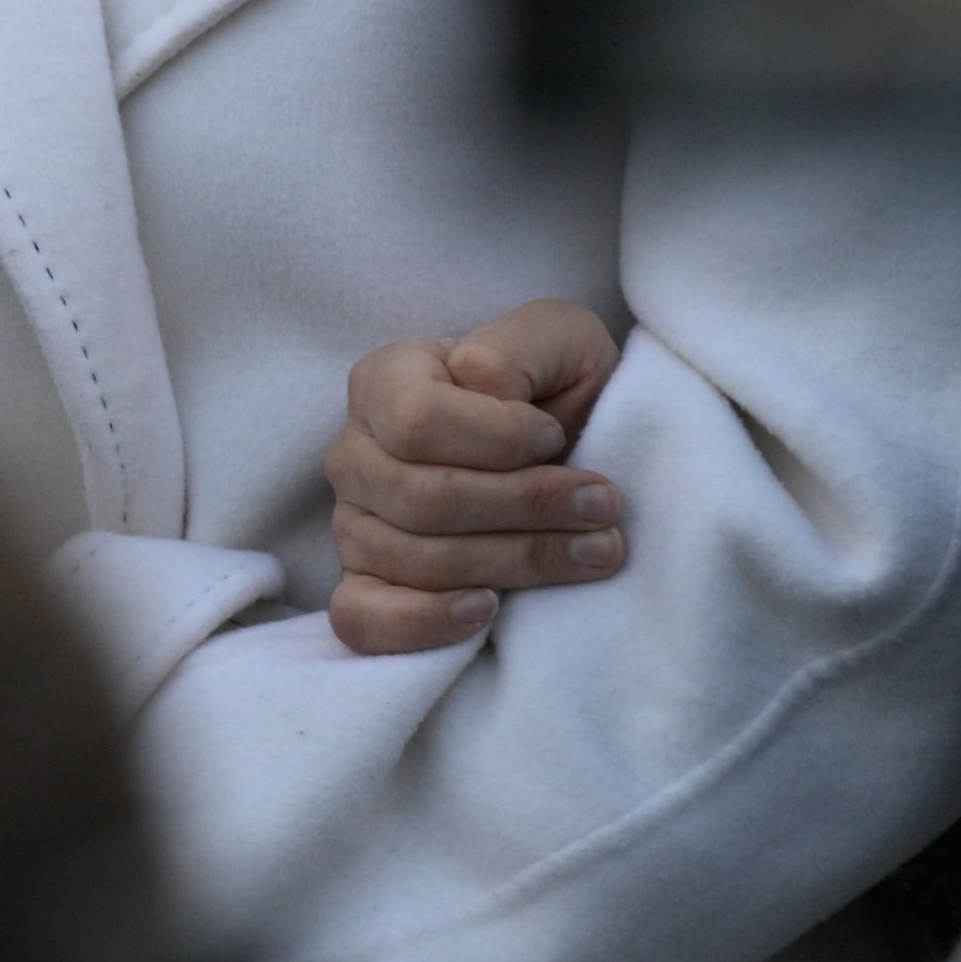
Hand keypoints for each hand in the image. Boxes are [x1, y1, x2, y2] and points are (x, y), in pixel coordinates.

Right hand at [322, 301, 626, 655]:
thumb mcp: (559, 338)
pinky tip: (487, 613)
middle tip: (605, 508)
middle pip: (420, 498)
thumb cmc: (563, 392)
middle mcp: (355, 454)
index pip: (415, 421)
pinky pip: (361, 617)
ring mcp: (355, 524)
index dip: (497, 438)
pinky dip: (422, 622)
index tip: (558, 436)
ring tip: (593, 553)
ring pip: (411, 560)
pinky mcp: (368, 586)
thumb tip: (481, 389)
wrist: (575, 457)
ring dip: (516, 564)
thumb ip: (518, 344)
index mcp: (385, 382)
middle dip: (528, 508)